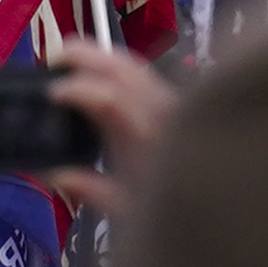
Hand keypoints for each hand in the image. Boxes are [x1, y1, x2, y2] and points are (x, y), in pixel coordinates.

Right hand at [40, 39, 174, 220]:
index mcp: (146, 138)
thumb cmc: (177, 210)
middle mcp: (162, 112)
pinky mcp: (177, 101)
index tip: (49, 93)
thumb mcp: (129, 211)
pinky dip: (117, 65)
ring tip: (71, 59)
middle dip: (84, 56)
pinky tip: (101, 74)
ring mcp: (172, 102)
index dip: (76, 89)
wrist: (218, 196)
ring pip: (135, 64)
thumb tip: (51, 172)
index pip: (108, 98)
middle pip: (122, 68)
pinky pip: (144, 72)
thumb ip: (90, 189)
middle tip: (53, 57)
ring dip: (100, 56)